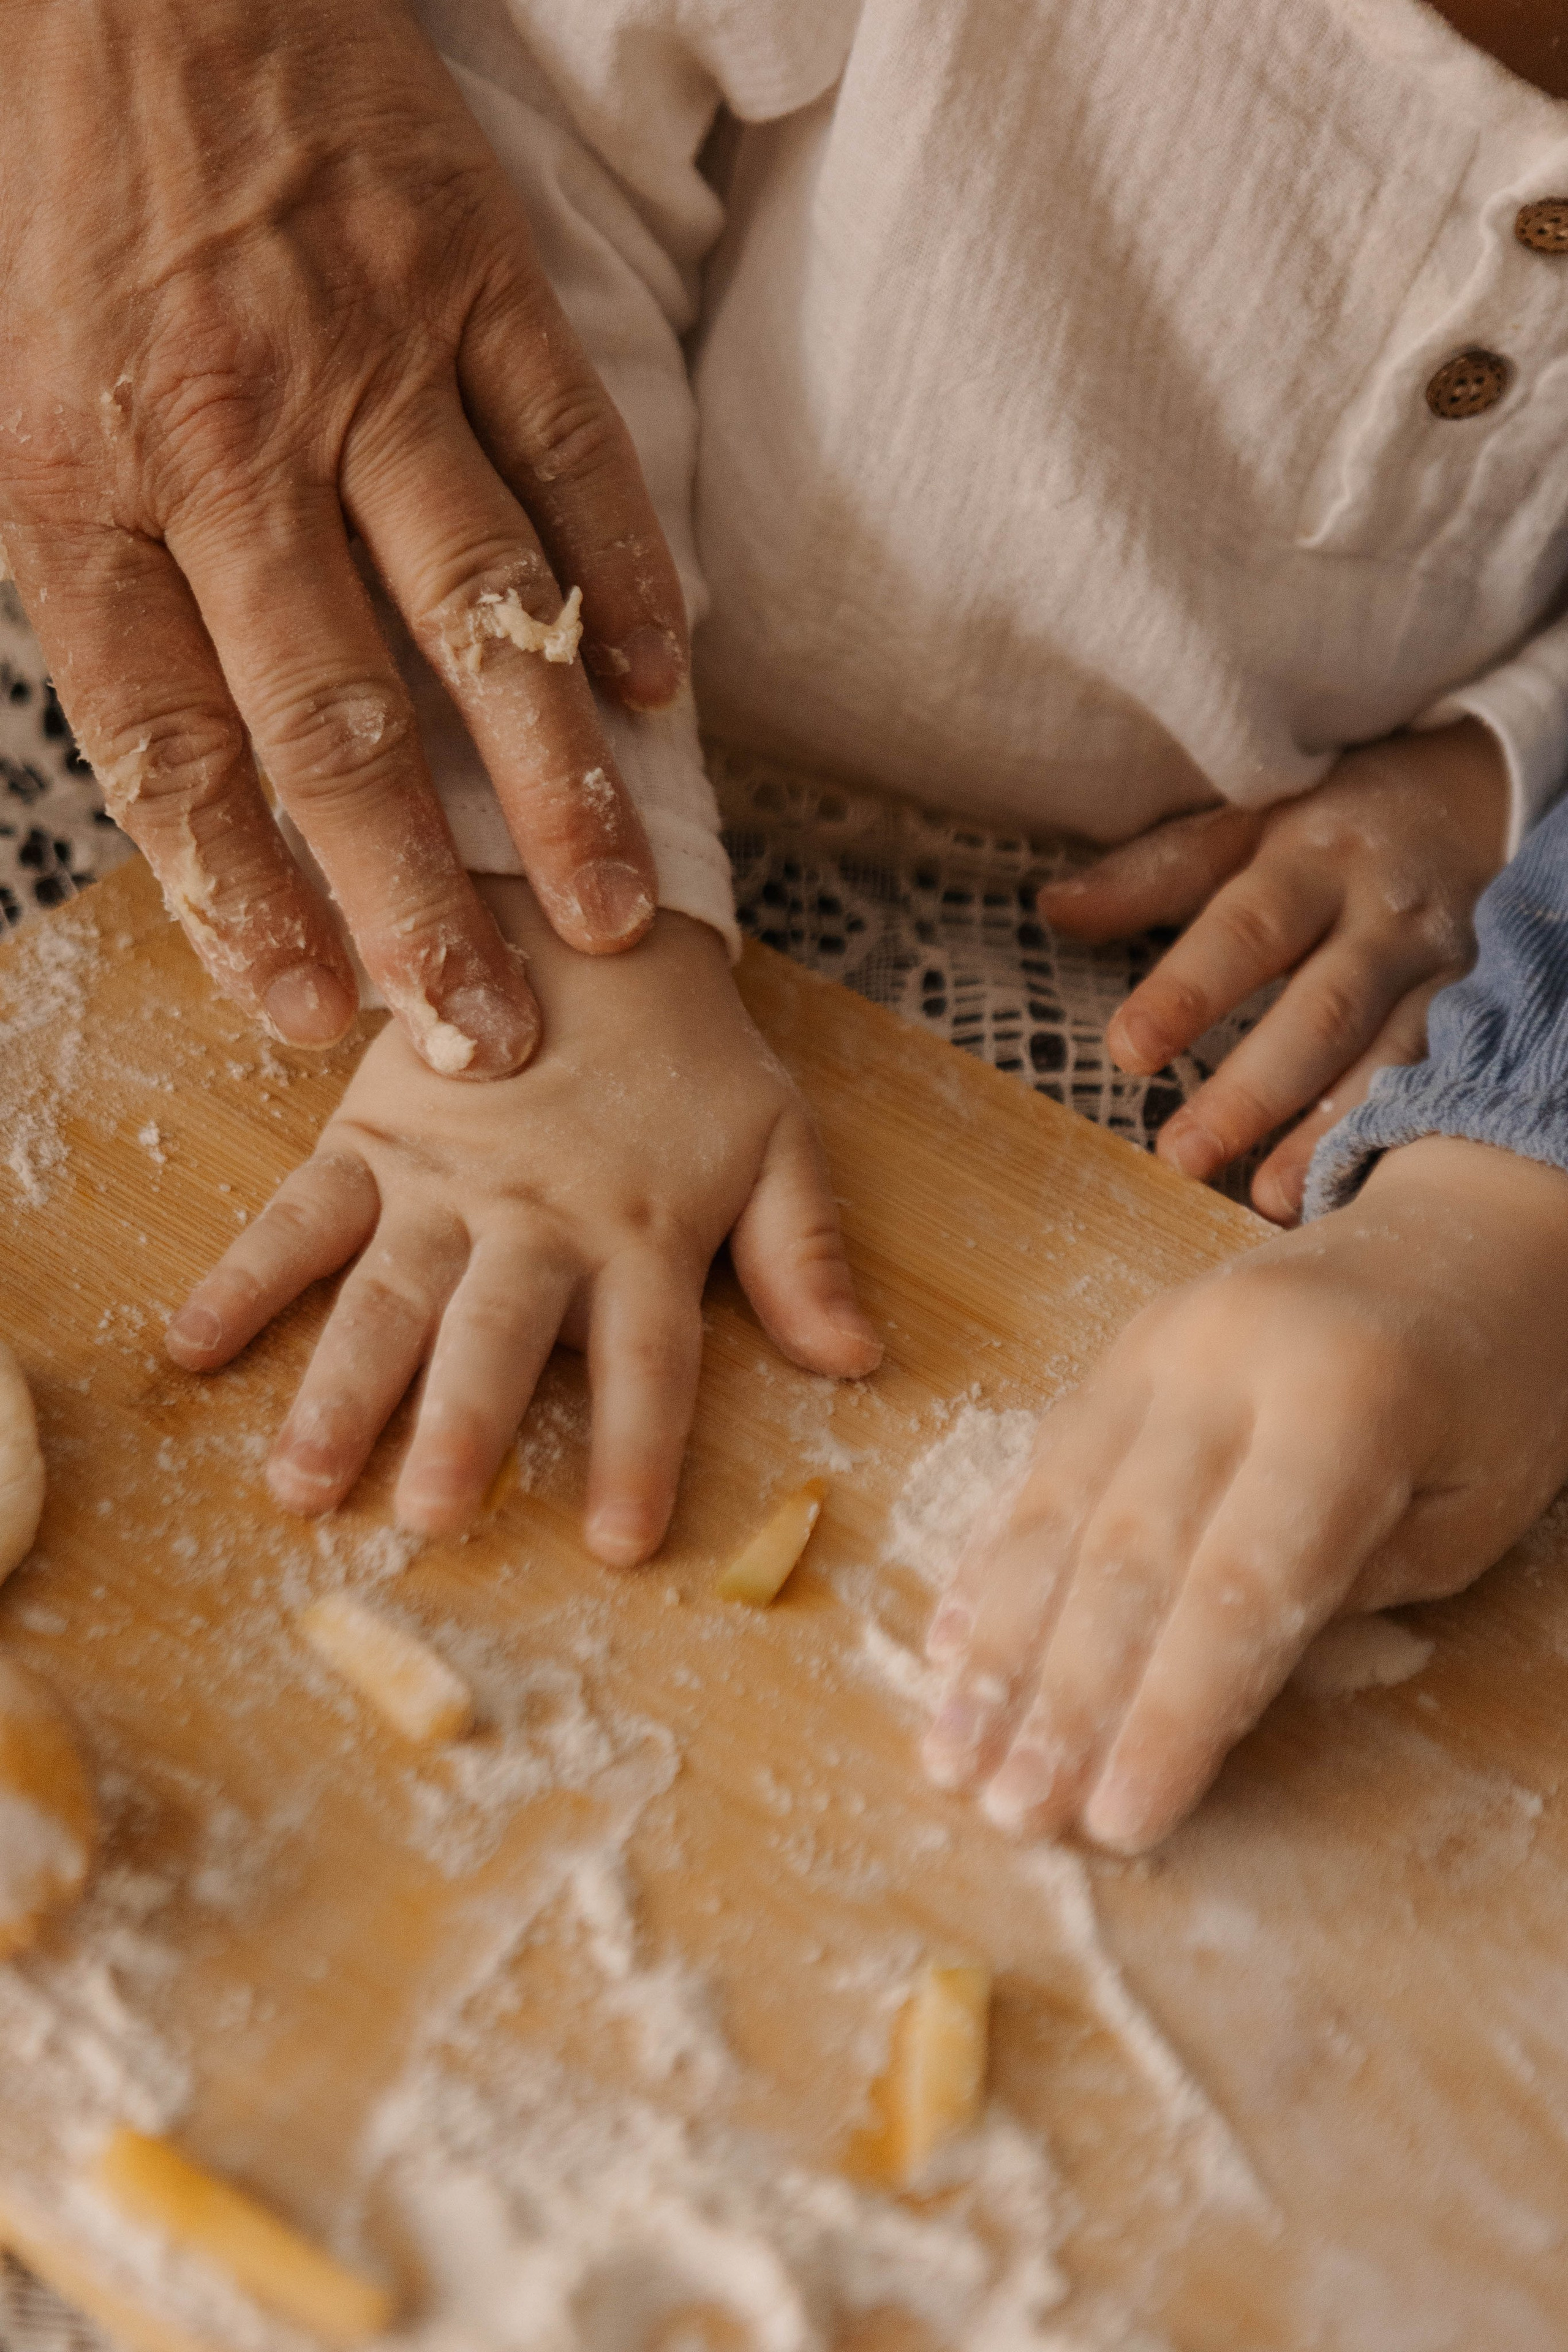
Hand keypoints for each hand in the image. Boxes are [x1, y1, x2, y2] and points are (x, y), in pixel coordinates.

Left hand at [0, 0, 687, 1073]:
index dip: (244, 898)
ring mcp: (366, 359)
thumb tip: (199, 777)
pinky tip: (665, 687)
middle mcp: (226, 442)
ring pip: (481, 609)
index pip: (171, 746)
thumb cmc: (44, 196)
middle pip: (337, 719)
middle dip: (422, 897)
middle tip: (492, 1029)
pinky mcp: (473, 278)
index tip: (315, 1012)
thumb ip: (97, 586)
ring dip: (556, 781)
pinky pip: (572, 453)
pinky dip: (627, 576)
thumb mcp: (2, 408)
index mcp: (76, 481)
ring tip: (618, 913)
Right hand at [164, 887, 881, 1557]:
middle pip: (497, 1333)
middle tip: (426, 1517)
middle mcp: (535, 1217)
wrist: (587, 920)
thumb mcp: (775, 1140)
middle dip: (461, 1423)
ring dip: (339, 1388)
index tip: (619, 1545)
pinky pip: (297, 1214)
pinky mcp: (368, 1140)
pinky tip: (189, 1348)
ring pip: (385, 1294)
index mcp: (641, 1229)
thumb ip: (803, 1251)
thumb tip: (858, 1358)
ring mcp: (440, 1180)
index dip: (638, 1451)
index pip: (648, 1361)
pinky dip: (243, 1276)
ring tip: (296, 1484)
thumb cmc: (689, 1058)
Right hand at [921, 1136, 1567, 1851]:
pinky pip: (1038, 1463)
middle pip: (1126, 1555)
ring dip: (999, 1647)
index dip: (1175, 1713)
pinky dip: (992, 1562)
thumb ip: (1350, 1594)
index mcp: (1346, 1399)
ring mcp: (1156, 1343)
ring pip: (1055, 1510)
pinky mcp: (1117, 1347)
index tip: (1123, 1821)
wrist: (1464, 1231)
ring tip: (952, 1757)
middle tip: (1011, 1815)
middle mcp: (1226, 1359)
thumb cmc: (1494, 1391)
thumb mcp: (1473, 1509)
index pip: (1241, 1586)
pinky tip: (952, 1647)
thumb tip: (1211, 1693)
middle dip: (1064, 1700)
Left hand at [1037, 722, 1507, 1220]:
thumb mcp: (1245, 824)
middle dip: (1253, 1089)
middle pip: (1321, 1011)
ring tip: (1267, 1195)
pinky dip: (1399, 1138)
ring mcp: (1440, 970)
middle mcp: (1384, 918)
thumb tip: (1055, 909)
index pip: (1246, 927)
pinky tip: (1351, 1187)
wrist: (1476, 796)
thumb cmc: (1330, 825)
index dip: (1188, 989)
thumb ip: (1156, 873)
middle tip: (1182, 1154)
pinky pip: (1439, 1083)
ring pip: (1391, 1059)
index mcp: (1312, 860)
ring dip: (1327, 1132)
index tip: (1129, 1050)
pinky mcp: (1476, 1013)